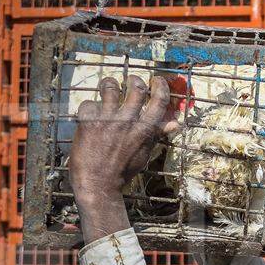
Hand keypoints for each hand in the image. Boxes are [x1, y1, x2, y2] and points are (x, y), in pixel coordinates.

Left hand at [68, 75, 174, 243]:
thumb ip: (157, 135)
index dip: (160, 86)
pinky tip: (89, 116)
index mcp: (144, 130)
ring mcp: (107, 120)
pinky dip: (89, 108)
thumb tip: (176, 124)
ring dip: (109, 83)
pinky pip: (88, 103)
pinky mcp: (88, 122)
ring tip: (108, 86)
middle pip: (136, 87)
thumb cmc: (122, 171)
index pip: (159, 100)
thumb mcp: (144, 153)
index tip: (156, 80)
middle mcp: (128, 121)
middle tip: (130, 81)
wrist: (98, 185)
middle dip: (133, 80)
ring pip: (110, 86)